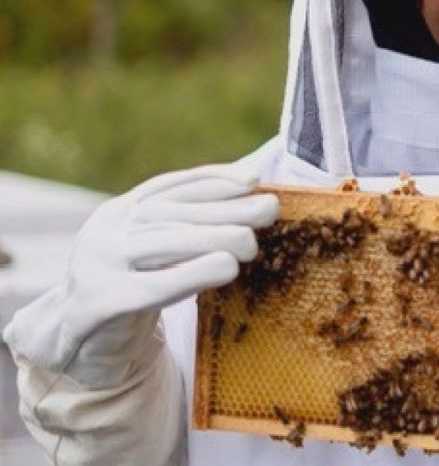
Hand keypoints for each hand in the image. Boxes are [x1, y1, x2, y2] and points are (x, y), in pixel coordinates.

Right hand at [3, 164, 277, 387]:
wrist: (81, 346)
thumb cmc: (135, 290)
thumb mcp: (156, 253)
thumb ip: (188, 227)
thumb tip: (254, 197)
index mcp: (117, 213)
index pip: (168, 187)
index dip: (212, 179)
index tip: (254, 179)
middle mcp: (103, 233)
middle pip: (170, 214)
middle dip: (224, 208)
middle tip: (268, 209)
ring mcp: (96, 267)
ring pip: (161, 244)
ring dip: (213, 237)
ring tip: (251, 242)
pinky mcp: (98, 305)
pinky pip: (150, 287)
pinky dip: (191, 274)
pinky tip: (226, 268)